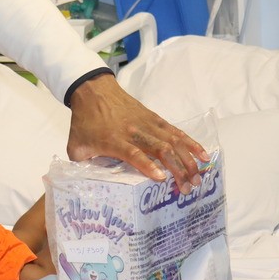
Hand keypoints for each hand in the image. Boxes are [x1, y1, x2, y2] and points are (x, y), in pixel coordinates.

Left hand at [67, 74, 208, 193]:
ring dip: (188, 160)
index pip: (133, 153)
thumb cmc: (85, 121)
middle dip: (177, 169)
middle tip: (187, 188)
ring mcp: (147, 124)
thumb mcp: (75, 145)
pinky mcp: (155, 118)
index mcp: (114, 140)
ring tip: (198, 178)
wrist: (93, 91)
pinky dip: (190, 143)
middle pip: (160, 149)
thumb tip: (83, 183)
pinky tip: (203, 155)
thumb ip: (80, 164)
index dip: (147, 165)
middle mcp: (133, 132)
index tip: (161, 178)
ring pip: (172, 141)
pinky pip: (175, 132)